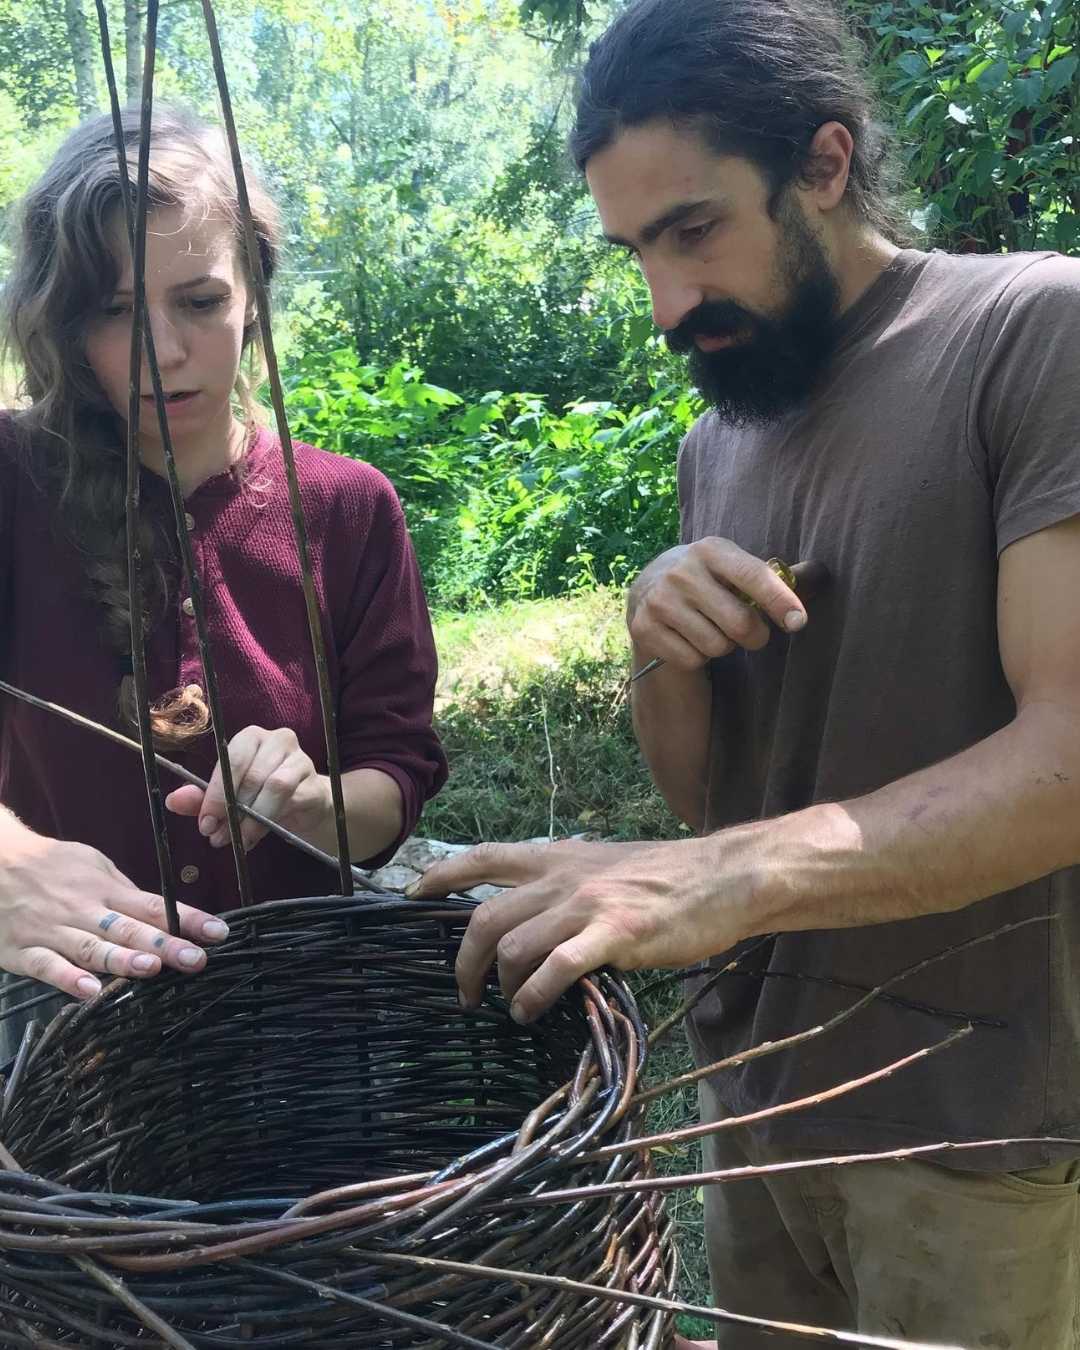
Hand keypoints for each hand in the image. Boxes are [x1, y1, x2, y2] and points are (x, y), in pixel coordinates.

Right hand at [0, 831, 227, 999]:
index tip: (218, 932)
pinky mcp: (22, 950)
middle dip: (165, 944)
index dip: (187, 919)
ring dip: (121, 959)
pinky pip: (46, 966)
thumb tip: (161, 913)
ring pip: (91, 947)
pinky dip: (66, 978)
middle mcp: (82, 908)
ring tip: (151, 968)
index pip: (153, 905)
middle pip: (128, 928)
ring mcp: (51, 930)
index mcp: (103, 887)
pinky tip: (88, 991)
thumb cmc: (48, 866)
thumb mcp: (90, 863)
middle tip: (196, 959)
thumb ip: (122, 891)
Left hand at [166, 725, 328, 851]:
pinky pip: (292, 801)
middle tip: (218, 837)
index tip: (205, 823)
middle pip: (252, 774)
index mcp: (252, 738)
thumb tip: (173, 801)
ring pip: (274, 786)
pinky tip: (255, 839)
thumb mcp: (228, 796)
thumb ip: (202, 797)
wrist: (306, 804)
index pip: (232, 760)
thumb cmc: (262, 794)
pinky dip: (270, 822)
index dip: (216, 793)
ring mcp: (301, 760)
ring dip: (252, 818)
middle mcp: (278, 740)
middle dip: (232, 810)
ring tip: (238, 840)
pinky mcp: (316, 784)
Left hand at [407, 836, 750, 1022]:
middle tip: (464, 993)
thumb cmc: (668, 875)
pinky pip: (556, 968)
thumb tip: (535, 916)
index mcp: (557, 856)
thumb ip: (566, 882)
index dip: (440, 876)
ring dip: (500, 986)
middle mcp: (562, 877)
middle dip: (463, 961)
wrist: (721, 875)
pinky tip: (530, 1012)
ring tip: (509, 1009)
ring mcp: (586, 905)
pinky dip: (533, 996)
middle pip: (486, 918)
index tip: (411, 895)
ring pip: (514, 947)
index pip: (483, 857)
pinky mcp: (615, 934)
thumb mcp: (604, 863)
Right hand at [627, 540, 806, 671]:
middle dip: (755, 636)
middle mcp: (681, 572)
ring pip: (717, 646)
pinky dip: (698, 657)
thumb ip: (772, 576)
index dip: (780, 601)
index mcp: (710, 549)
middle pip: (740, 623)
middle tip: (751, 634)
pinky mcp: (644, 628)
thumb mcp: (733, 567)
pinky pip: (692, 659)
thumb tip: (820, 574)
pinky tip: (690, 639)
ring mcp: (659, 601)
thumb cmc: (709, 580)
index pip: (753, 576)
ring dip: (724, 646)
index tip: (798, 622)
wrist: (648, 590)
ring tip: (713, 630)